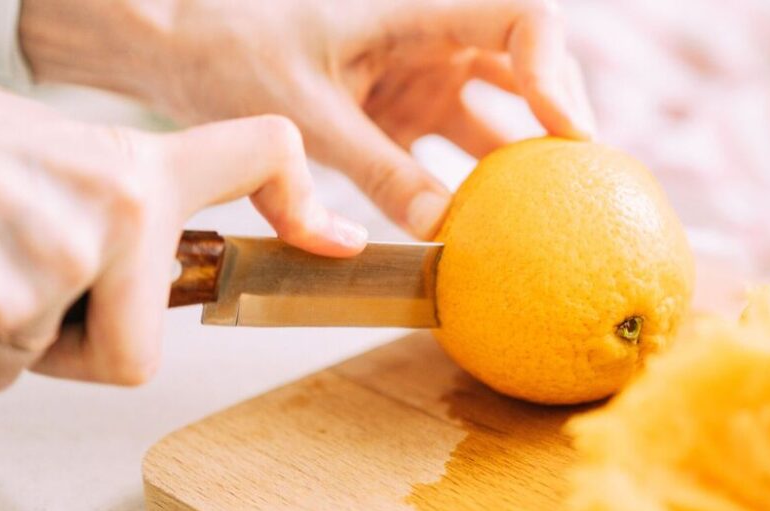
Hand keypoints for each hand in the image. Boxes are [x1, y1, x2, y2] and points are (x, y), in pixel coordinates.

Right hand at [0, 78, 363, 391]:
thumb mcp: (55, 153)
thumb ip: (120, 207)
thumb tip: (164, 267)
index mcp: (140, 167)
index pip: (263, 154)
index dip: (303, 200)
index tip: (337, 242)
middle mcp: (119, 208)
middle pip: (134, 356)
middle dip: (73, 347)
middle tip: (18, 285)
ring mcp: (58, 255)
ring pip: (43, 362)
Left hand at [20, 0, 594, 238]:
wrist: (186, 54)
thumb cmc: (236, 55)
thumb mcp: (306, 116)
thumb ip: (375, 168)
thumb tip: (439, 230)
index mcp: (418, 13)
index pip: (522, 18)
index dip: (557, 68)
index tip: (564, 130)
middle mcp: (436, 41)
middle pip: (534, 66)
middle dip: (563, 118)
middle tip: (583, 185)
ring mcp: (427, 79)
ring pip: (507, 110)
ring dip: (531, 157)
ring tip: (557, 215)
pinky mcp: (410, 116)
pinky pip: (464, 149)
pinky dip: (485, 185)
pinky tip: (496, 230)